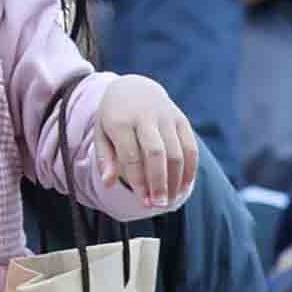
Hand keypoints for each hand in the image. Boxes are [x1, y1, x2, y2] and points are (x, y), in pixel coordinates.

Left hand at [85, 73, 202, 211]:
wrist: (134, 87)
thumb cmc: (114, 116)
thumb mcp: (101, 132)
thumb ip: (104, 158)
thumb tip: (107, 184)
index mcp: (121, 120)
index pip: (132, 155)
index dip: (138, 181)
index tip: (143, 202)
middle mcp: (145, 117)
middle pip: (157, 153)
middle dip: (159, 182)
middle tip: (158, 205)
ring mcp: (166, 117)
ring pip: (177, 152)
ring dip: (176, 180)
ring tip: (170, 201)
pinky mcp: (182, 120)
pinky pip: (190, 147)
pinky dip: (190, 170)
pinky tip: (184, 188)